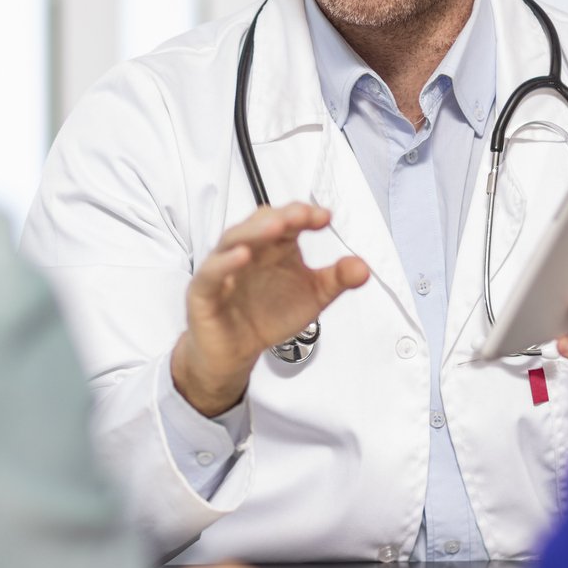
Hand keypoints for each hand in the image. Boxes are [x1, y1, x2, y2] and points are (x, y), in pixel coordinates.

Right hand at [171, 203, 370, 415]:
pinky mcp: (204, 291)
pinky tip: (242, 256)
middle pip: (260, 224)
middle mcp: (248, 251)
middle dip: (282, 217)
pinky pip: (211, 273)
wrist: (236, 352)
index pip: (287, 221)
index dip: (304, 216)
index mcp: (273, 247)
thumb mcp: (312, 297)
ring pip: (233, 240)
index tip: (324, 218)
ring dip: (254, 231)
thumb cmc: (267, 315)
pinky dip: (225, 262)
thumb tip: (363, 268)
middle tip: (303, 215)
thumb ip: (336, 280)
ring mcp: (223, 268)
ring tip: (276, 226)